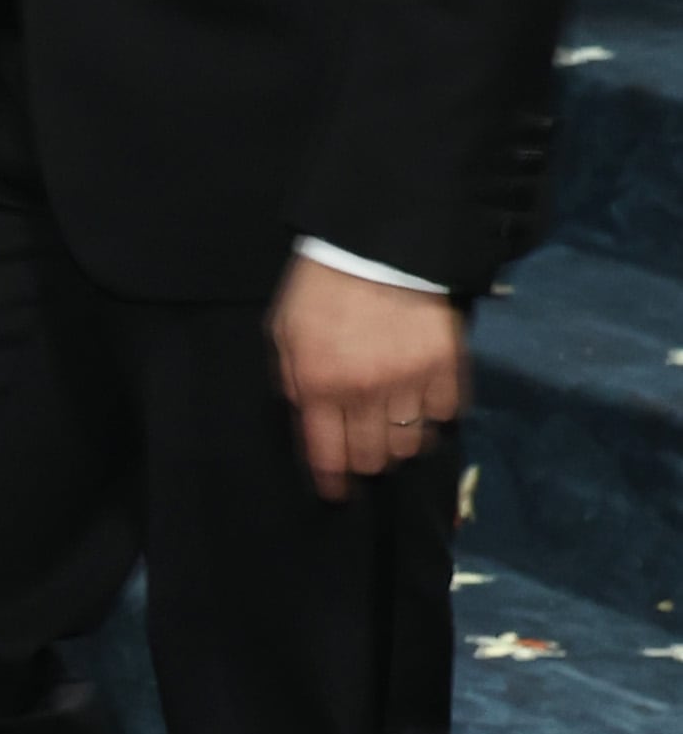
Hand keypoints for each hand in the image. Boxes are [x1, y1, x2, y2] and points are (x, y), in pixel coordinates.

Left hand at [271, 254, 466, 499]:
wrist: (377, 241)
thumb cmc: (321, 287)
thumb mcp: (285, 334)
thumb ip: (292, 380)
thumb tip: (308, 420)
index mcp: (318, 386)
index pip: (328, 457)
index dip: (334, 482)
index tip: (338, 492)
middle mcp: (364, 393)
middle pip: (373, 459)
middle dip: (367, 463)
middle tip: (366, 450)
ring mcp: (409, 382)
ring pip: (412, 445)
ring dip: (402, 443)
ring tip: (396, 428)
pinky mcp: (447, 365)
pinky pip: (448, 414)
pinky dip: (438, 416)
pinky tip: (425, 402)